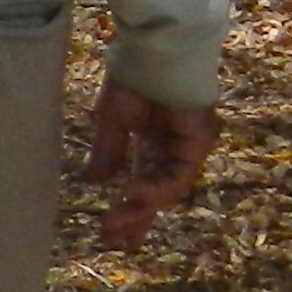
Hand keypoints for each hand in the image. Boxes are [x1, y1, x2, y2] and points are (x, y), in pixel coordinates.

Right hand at [81, 84, 216, 248]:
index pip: (142, 182)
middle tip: (114, 241)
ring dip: (142, 209)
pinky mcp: (197, 144)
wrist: (154, 50)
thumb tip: (94, 181)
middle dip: (136, 218)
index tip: (109, 230)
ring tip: (115, 224)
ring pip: (166, 189)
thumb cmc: (132, 78)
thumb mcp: (111, 120)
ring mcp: (186, 149)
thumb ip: (108, 152)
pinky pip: (176, 176)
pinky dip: (155, 189)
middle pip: (156, 192)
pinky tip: (132, 196)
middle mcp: (171, 150)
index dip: (128, 208)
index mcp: (151, 143)